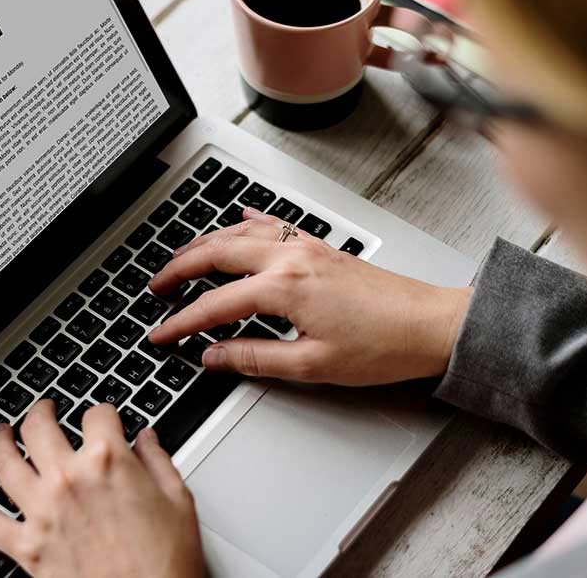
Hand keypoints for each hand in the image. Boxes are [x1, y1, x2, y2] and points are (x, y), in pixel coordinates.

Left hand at [0, 400, 203, 577]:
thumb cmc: (166, 565)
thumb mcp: (178, 503)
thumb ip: (159, 462)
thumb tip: (148, 439)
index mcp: (109, 462)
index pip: (97, 414)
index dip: (103, 414)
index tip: (104, 420)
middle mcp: (69, 480)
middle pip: (39, 427)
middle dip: (41, 411)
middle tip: (44, 410)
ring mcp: (42, 513)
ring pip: (4, 463)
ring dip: (0, 441)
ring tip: (2, 432)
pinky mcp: (26, 548)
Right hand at [147, 208, 470, 385]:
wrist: (432, 325)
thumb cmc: (384, 346)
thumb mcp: (312, 365)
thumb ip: (254, 358)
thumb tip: (214, 356)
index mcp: (283, 288)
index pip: (214, 305)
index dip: (181, 322)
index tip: (160, 334)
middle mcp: (290, 258)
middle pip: (216, 254)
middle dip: (178, 269)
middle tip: (155, 287)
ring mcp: (306, 247)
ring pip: (238, 233)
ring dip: (204, 244)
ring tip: (180, 258)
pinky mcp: (320, 247)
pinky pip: (272, 224)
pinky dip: (246, 222)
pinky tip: (237, 220)